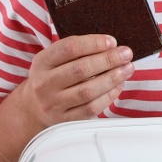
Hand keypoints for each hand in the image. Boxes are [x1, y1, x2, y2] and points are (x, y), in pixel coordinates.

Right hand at [18, 34, 132, 128]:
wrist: (33, 108)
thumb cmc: (52, 76)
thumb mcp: (54, 59)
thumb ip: (77, 50)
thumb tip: (111, 46)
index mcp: (42, 62)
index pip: (69, 48)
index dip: (93, 43)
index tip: (112, 41)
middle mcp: (45, 83)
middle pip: (80, 70)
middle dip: (108, 60)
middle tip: (126, 54)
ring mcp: (54, 104)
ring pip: (87, 91)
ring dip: (112, 78)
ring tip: (127, 69)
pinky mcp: (65, 120)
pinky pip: (91, 108)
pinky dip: (108, 96)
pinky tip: (118, 86)